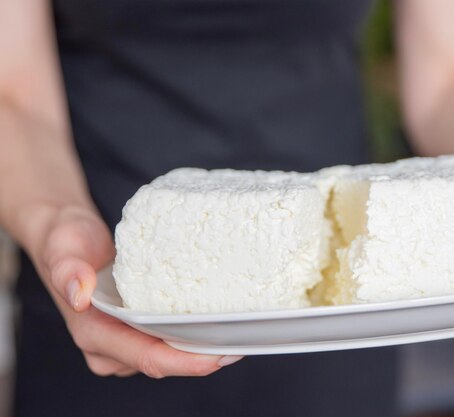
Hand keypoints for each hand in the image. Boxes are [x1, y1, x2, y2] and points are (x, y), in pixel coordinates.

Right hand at [33, 205, 242, 376]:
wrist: (67, 239)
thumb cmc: (66, 242)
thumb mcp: (63, 246)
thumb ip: (68, 270)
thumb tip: (80, 295)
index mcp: (94, 334)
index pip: (147, 358)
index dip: (184, 362)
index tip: (218, 356)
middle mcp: (110, 346)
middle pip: (164, 361)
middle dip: (202, 357)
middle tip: (240, 341)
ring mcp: (123, 341)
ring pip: (169, 353)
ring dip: (200, 347)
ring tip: (235, 332)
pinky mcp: (135, 330)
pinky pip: (167, 339)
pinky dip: (191, 333)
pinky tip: (215, 322)